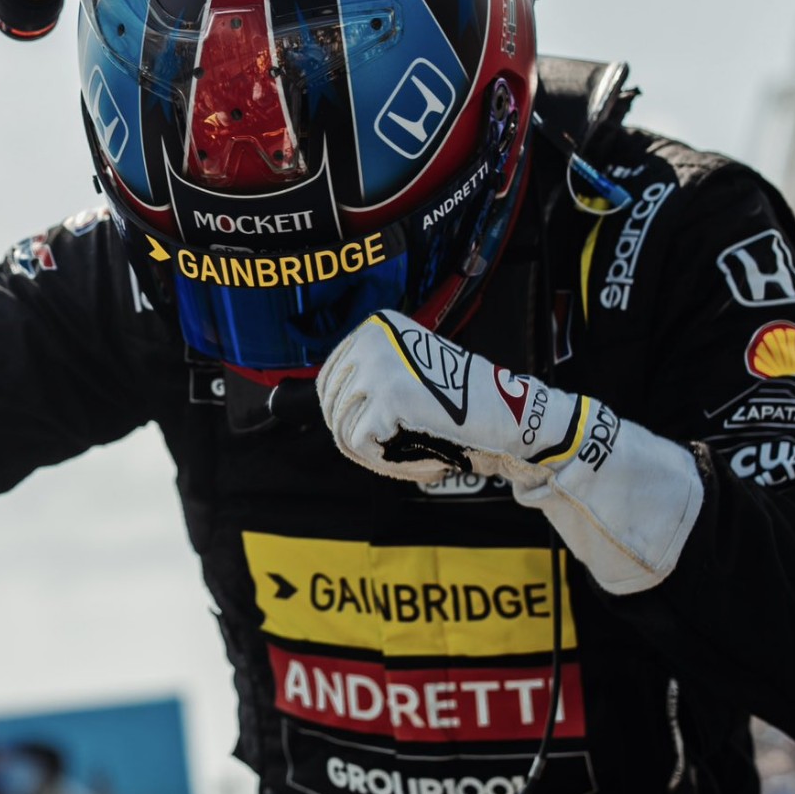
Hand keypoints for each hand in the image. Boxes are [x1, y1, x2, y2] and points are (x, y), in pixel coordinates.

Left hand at [317, 311, 703, 593]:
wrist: (516, 420)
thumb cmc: (465, 410)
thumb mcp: (406, 379)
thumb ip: (363, 384)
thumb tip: (278, 401)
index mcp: (373, 328)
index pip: (325, 385)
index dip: (354, 422)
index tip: (396, 430)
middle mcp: (370, 337)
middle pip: (331, 411)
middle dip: (368, 442)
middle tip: (414, 446)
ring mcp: (377, 364)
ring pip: (343, 432)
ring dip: (382, 456)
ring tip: (423, 449)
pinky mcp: (387, 396)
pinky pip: (362, 448)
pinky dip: (394, 465)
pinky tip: (429, 457)